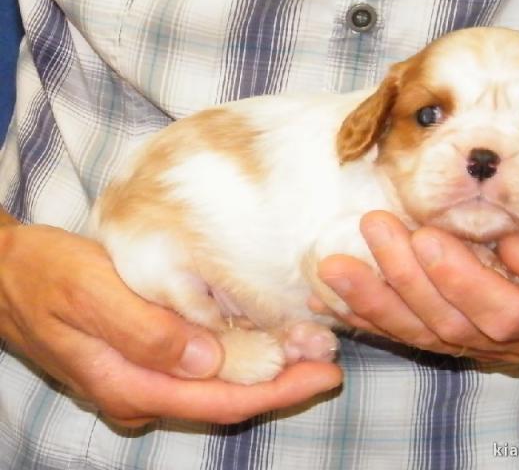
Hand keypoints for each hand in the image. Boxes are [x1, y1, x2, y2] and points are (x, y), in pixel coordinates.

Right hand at [0, 225, 341, 426]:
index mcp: (130, 384)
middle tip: (331, 358)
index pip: (219, 399)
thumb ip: (143, 330)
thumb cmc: (44, 276)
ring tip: (311, 346)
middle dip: (283, 382)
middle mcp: (142, 391)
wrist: (5, 274)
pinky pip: (204, 366)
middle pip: (227, 397)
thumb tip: (204, 361)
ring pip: (219, 384)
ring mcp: (144, 377)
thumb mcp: (88, 294)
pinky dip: (240, 354)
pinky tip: (265, 335)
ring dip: (267, 369)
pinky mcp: (146, 357)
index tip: (324, 374)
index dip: (277, 390)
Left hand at [313, 163, 518, 361]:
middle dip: (405, 279)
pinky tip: (326, 299)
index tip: (426, 237)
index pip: (506, 313)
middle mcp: (517, 338)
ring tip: (332, 269)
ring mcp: (478, 338)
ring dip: (373, 300)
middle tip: (373, 228)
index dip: (463, 280)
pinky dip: (364, 314)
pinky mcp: (447, 329)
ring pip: (419, 334)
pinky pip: (403, 330)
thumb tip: (514, 255)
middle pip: (451, 325)